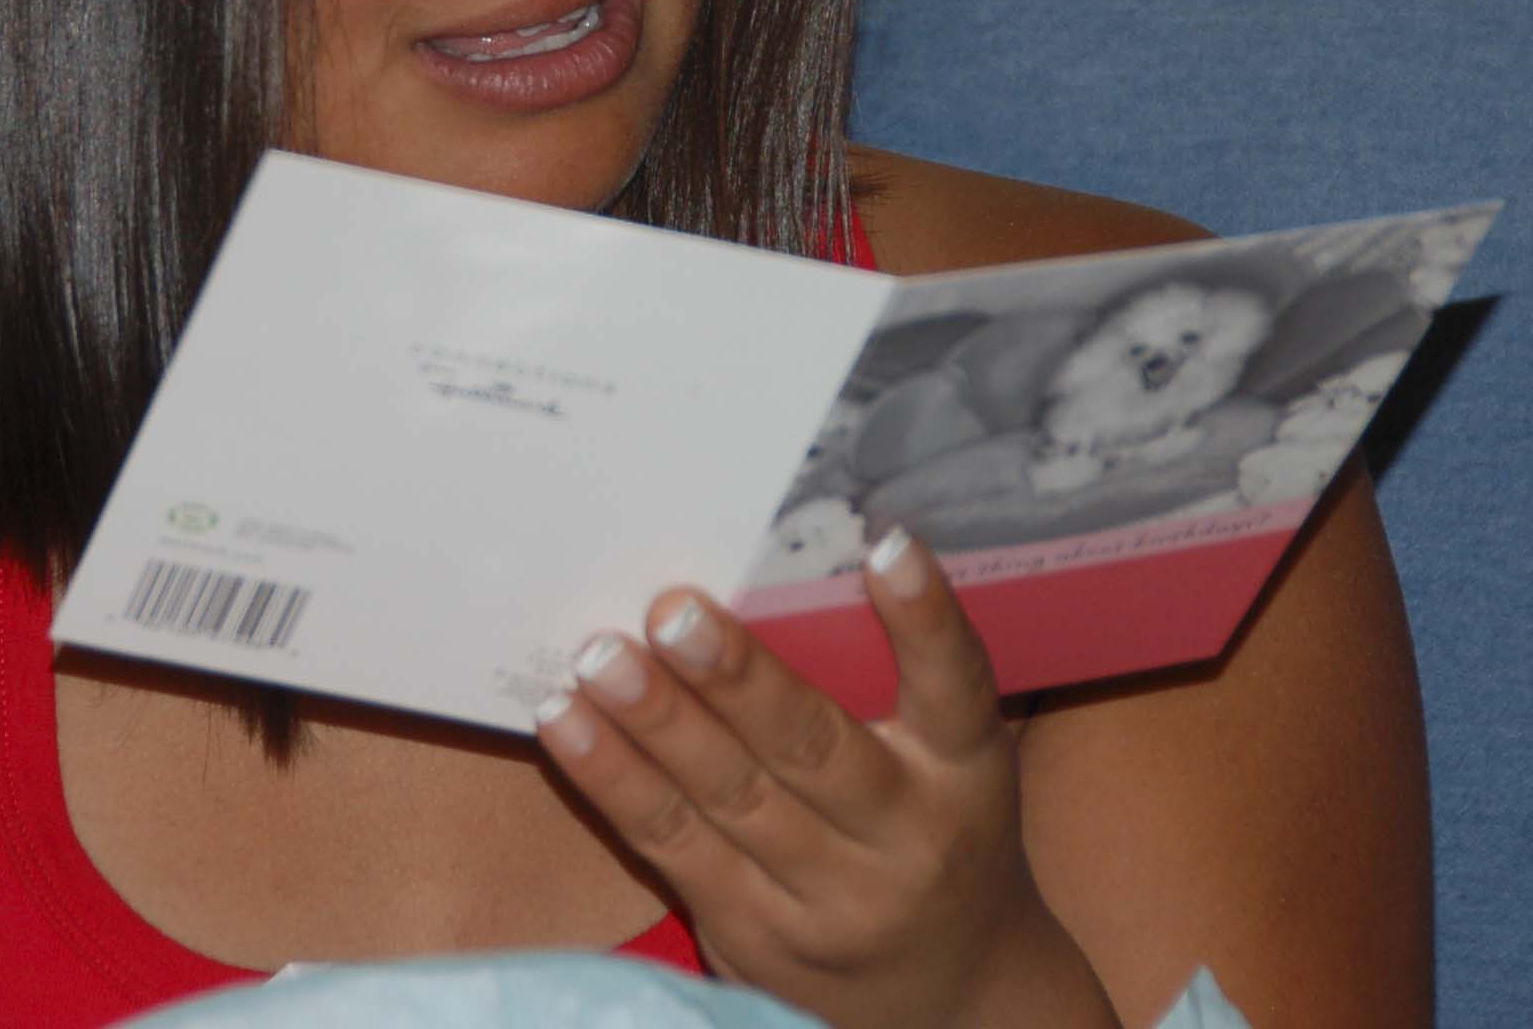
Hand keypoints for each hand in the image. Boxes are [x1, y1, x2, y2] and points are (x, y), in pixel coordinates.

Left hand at [534, 529, 1119, 1028]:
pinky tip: (569, 724)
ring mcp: (826, 896)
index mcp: (963, 773)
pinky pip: (672, 846)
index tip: (886, 547)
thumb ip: (884, 684)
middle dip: (739, 678)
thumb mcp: (947, 764)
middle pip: (814, 749)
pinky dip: (614, 782)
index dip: (926, 620)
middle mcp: (903, 837)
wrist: (951, 997)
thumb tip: (759, 564)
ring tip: (598, 659)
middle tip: (672, 610)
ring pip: (729, 799)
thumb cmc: (932, 834)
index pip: (956, 689)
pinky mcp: (752, 933)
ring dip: (656, 724)